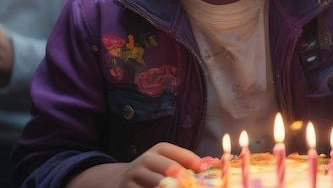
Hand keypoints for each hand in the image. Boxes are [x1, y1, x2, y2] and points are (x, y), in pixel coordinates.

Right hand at [66, 142, 217, 187]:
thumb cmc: (153, 171)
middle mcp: (146, 160)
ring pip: (157, 184)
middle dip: (183, 178)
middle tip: (193, 183)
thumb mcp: (166, 162)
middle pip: (169, 169)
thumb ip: (187, 163)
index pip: (179, 153)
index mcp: (159, 149)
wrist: (119, 180)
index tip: (206, 170)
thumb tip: (213, 162)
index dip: (194, 161)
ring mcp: (134, 176)